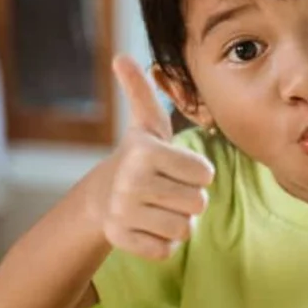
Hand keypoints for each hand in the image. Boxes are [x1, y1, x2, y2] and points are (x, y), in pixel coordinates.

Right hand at [89, 55, 214, 259]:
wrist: (102, 195)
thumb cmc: (140, 157)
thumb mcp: (145, 124)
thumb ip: (141, 90)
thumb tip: (121, 56)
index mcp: (145, 151)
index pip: (205, 175)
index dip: (198, 173)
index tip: (176, 168)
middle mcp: (131, 181)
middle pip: (198, 204)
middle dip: (190, 200)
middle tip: (168, 190)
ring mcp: (123, 211)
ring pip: (184, 230)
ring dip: (178, 222)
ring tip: (159, 207)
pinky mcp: (120, 238)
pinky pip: (166, 251)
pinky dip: (163, 243)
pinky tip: (148, 226)